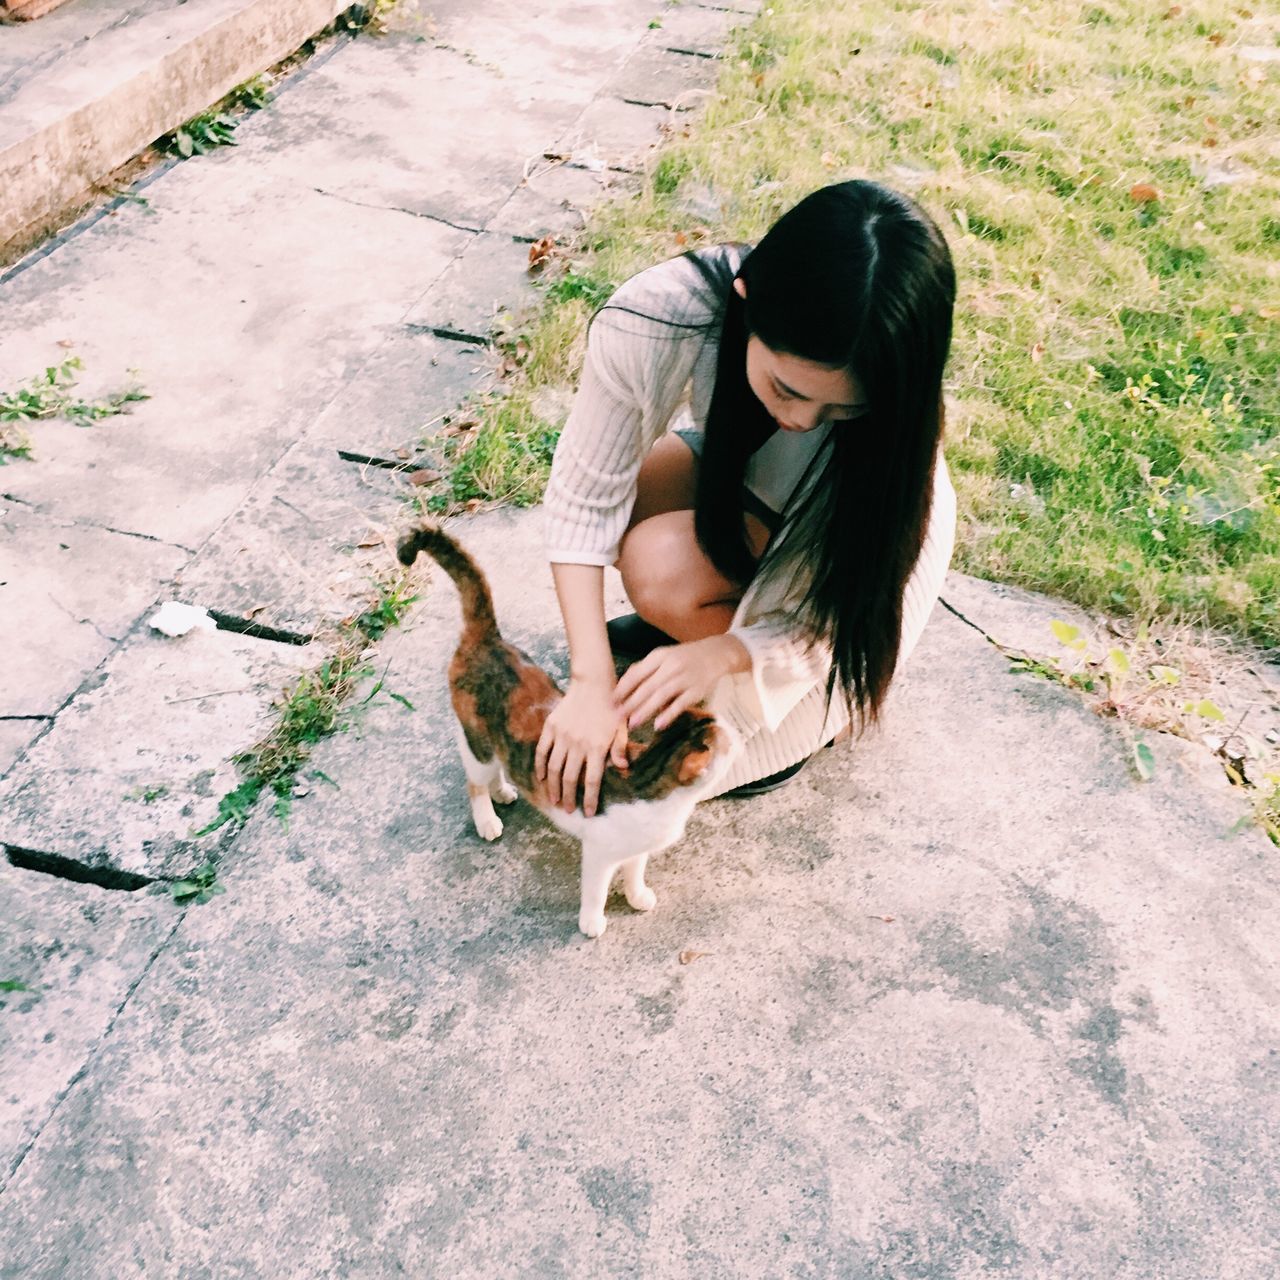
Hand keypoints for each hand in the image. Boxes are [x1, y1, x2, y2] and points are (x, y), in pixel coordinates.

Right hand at [535, 677, 628, 816]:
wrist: (594, 683)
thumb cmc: (612, 709)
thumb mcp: (622, 729)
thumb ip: (620, 749)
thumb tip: (623, 768)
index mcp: (598, 746)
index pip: (591, 780)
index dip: (588, 799)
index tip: (587, 813)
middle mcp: (578, 743)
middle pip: (569, 778)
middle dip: (568, 798)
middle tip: (568, 810)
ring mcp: (562, 735)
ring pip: (553, 768)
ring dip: (553, 787)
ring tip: (554, 800)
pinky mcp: (551, 727)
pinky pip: (542, 751)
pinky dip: (540, 767)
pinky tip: (541, 778)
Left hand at [614, 636, 740, 731]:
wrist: (716, 653)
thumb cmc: (684, 657)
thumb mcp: (664, 656)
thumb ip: (645, 669)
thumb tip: (623, 686)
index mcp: (659, 656)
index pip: (637, 673)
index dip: (623, 688)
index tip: (610, 701)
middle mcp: (671, 665)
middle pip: (647, 686)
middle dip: (630, 702)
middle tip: (617, 716)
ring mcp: (685, 678)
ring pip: (662, 695)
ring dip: (645, 710)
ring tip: (632, 723)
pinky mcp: (697, 690)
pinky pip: (681, 704)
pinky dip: (669, 714)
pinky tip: (658, 725)